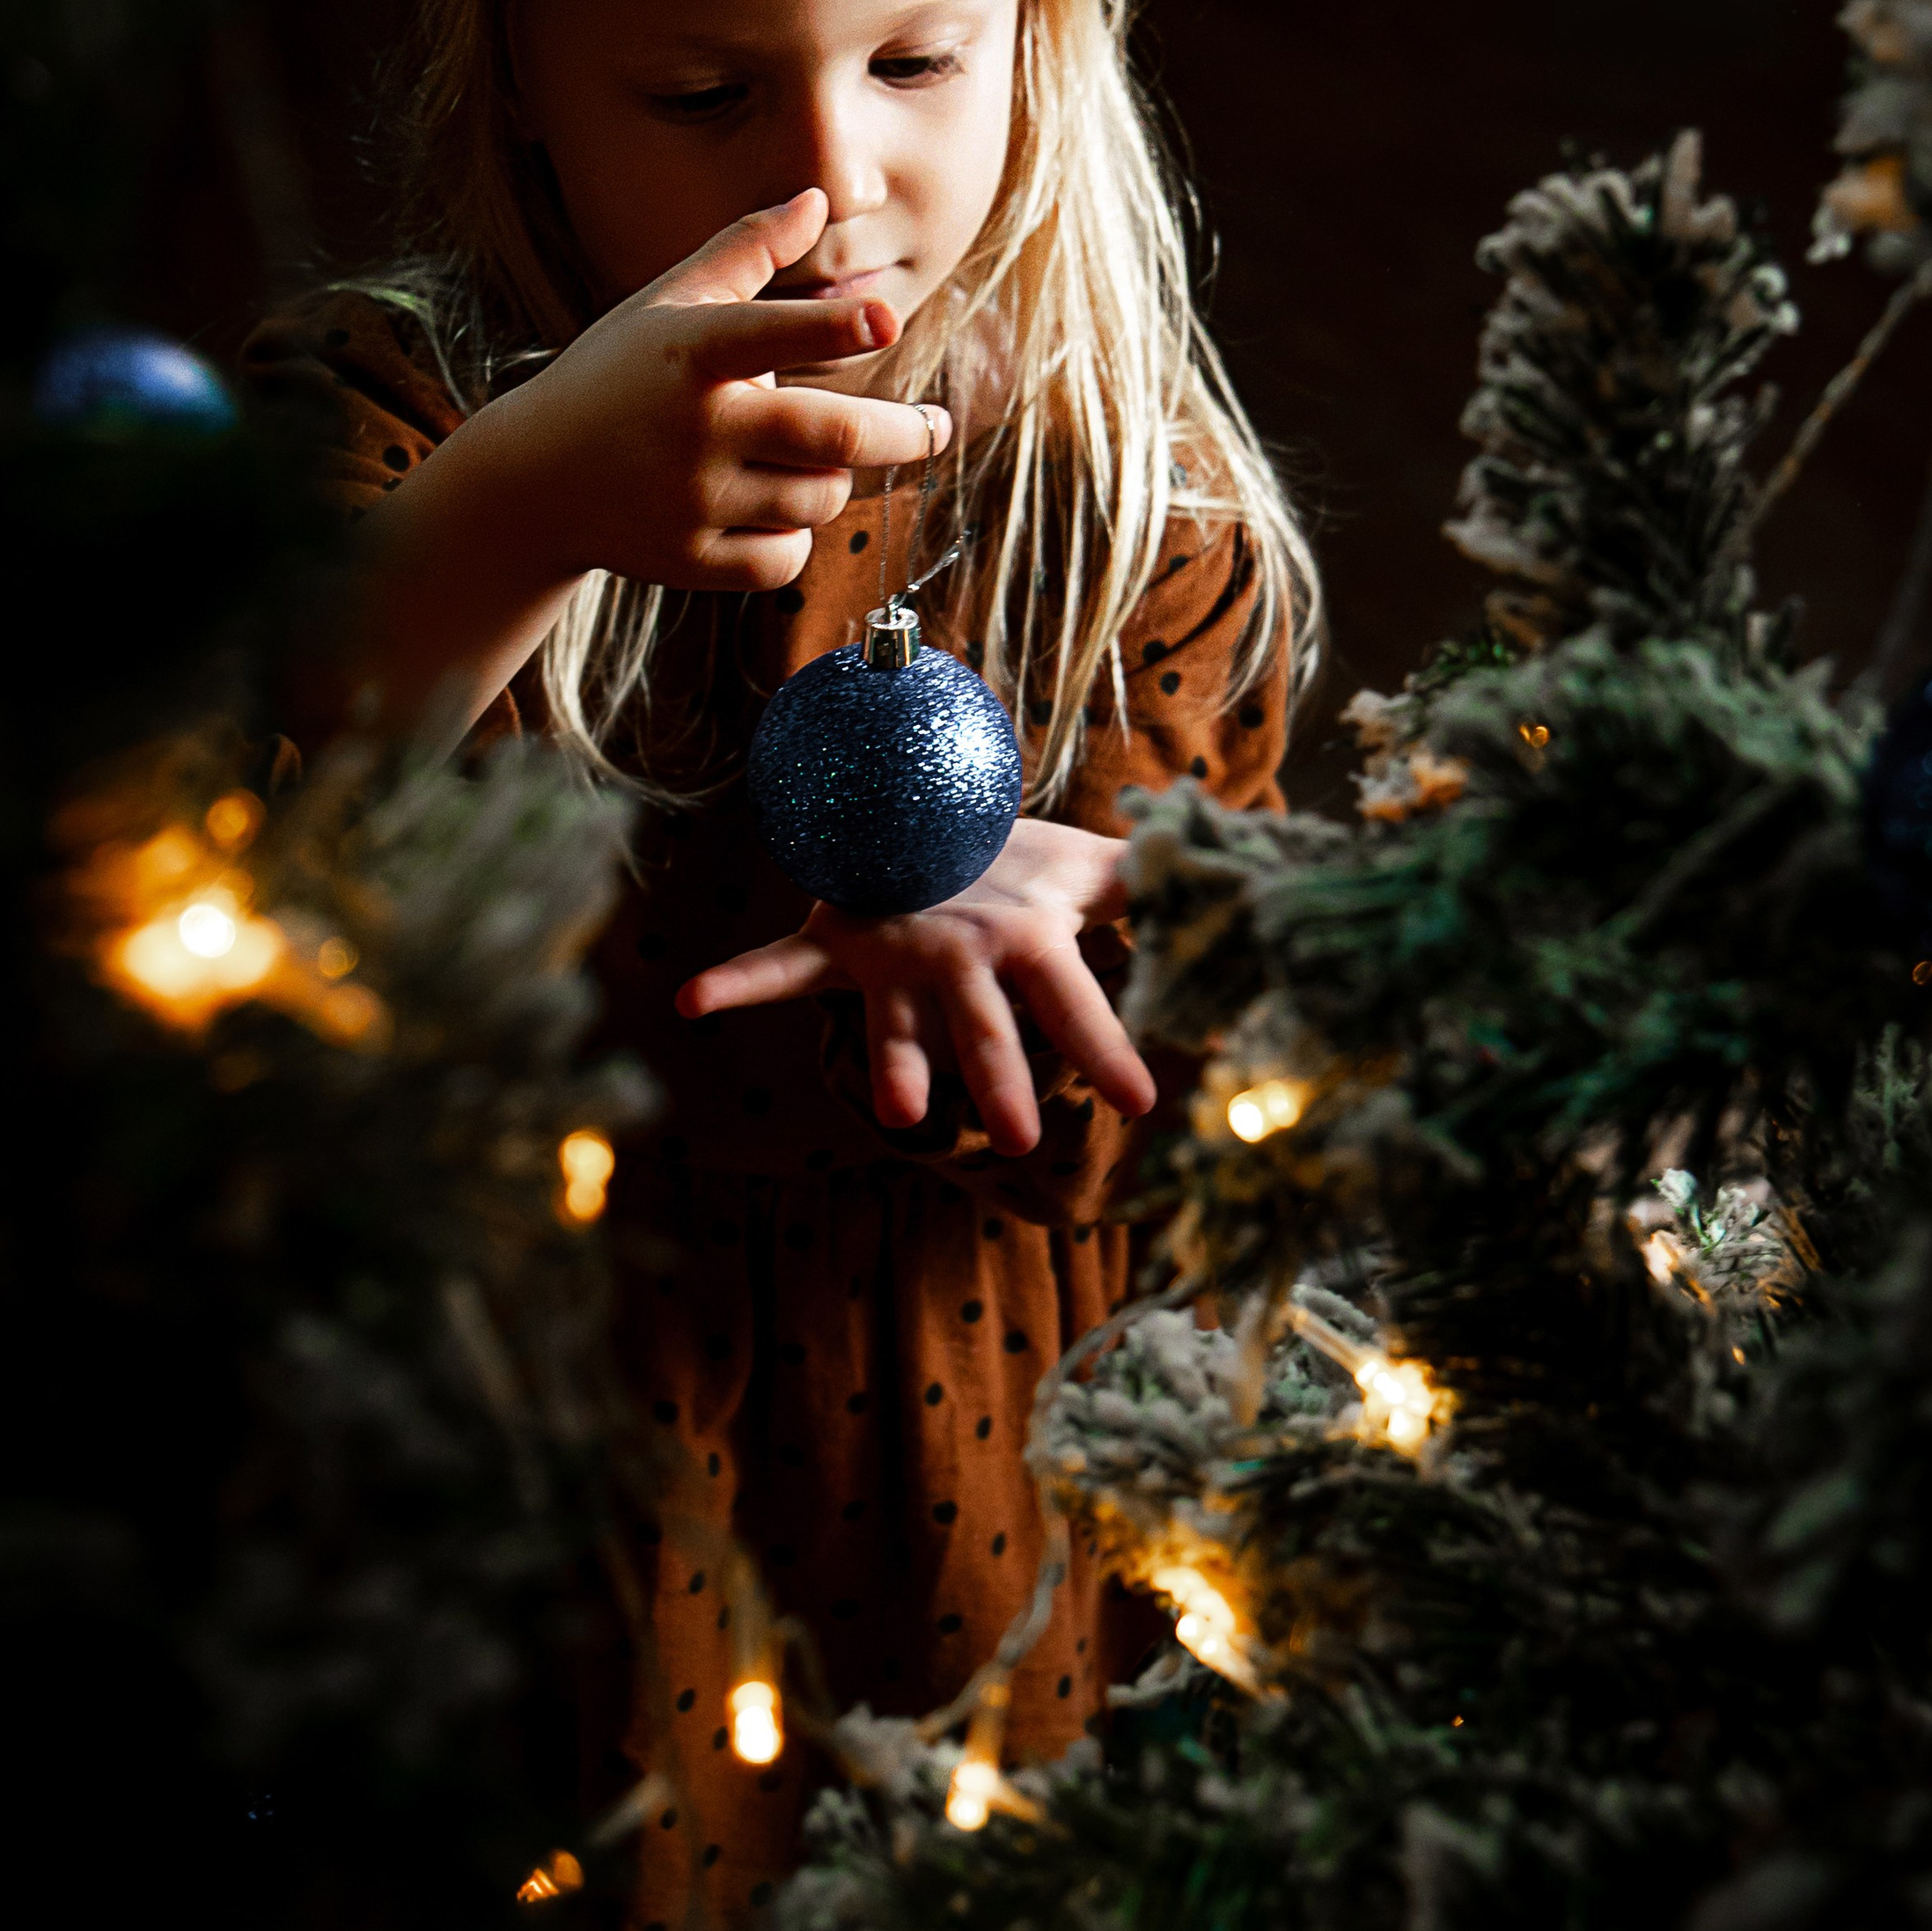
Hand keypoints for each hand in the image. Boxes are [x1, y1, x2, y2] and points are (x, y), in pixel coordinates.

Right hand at [456, 186, 950, 599]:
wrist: (533, 481)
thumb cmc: (617, 374)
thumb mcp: (670, 301)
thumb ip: (747, 247)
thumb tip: (818, 198)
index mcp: (691, 351)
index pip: (768, 334)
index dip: (832, 327)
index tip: (885, 319)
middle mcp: (694, 427)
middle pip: (834, 438)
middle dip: (904, 434)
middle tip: (936, 426)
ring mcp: (689, 500)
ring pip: (820, 498)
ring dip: (830, 479)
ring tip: (799, 458)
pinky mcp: (688, 561)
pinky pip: (786, 559)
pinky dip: (794, 537)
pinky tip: (768, 509)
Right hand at [676, 819, 1152, 1156]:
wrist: (916, 792)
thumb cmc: (1012, 851)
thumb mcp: (1086, 867)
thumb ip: (1154, 886)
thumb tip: (1237, 874)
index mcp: (1029, 938)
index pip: (1079, 1003)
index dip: (1111, 1049)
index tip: (1146, 1101)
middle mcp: (963, 951)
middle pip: (987, 1029)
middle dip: (999, 1081)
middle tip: (1018, 1138)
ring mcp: (894, 952)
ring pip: (893, 1018)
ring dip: (891, 1060)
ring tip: (898, 1111)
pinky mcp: (836, 945)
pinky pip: (781, 966)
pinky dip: (737, 982)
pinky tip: (694, 999)